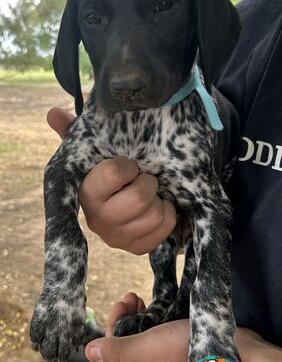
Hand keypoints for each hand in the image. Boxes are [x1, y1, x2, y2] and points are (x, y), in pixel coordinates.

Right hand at [47, 107, 175, 254]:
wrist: (122, 203)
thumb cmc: (108, 173)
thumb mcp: (91, 152)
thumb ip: (72, 132)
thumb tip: (53, 113)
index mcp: (85, 193)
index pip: (116, 172)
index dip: (129, 166)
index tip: (128, 166)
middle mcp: (97, 220)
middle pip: (140, 198)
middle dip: (148, 183)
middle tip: (144, 179)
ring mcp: (117, 238)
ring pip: (156, 214)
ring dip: (159, 199)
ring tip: (151, 195)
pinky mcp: (136, 249)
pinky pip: (166, 227)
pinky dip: (168, 214)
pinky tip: (157, 208)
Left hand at [85, 291, 188, 361]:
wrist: (237, 350)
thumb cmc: (190, 348)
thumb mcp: (150, 346)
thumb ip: (120, 350)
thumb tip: (87, 353)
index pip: (118, 347)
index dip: (115, 322)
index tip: (123, 301)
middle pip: (130, 339)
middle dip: (127, 315)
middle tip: (131, 295)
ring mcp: (169, 356)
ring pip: (145, 333)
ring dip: (138, 313)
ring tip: (139, 297)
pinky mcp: (181, 345)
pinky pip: (160, 330)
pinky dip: (154, 316)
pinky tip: (155, 304)